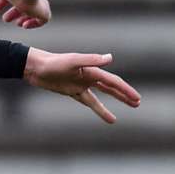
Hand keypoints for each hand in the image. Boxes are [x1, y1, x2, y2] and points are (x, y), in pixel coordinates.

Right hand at [0, 0, 49, 27]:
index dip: (4, 1)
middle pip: (25, 4)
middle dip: (14, 12)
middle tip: (5, 18)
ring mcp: (41, 3)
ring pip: (33, 13)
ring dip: (22, 18)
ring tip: (17, 23)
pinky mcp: (45, 12)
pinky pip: (41, 21)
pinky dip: (32, 24)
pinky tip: (24, 25)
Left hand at [22, 49, 140, 123]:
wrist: (36, 68)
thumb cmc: (53, 63)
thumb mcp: (72, 61)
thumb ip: (90, 59)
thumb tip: (110, 58)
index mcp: (92, 70)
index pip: (113, 81)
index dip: (126, 90)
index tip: (137, 98)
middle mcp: (89, 76)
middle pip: (112, 87)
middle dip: (125, 94)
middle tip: (138, 102)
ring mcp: (82, 84)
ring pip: (104, 94)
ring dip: (116, 100)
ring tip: (130, 107)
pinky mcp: (73, 91)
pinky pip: (89, 101)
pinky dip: (99, 108)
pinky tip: (107, 115)